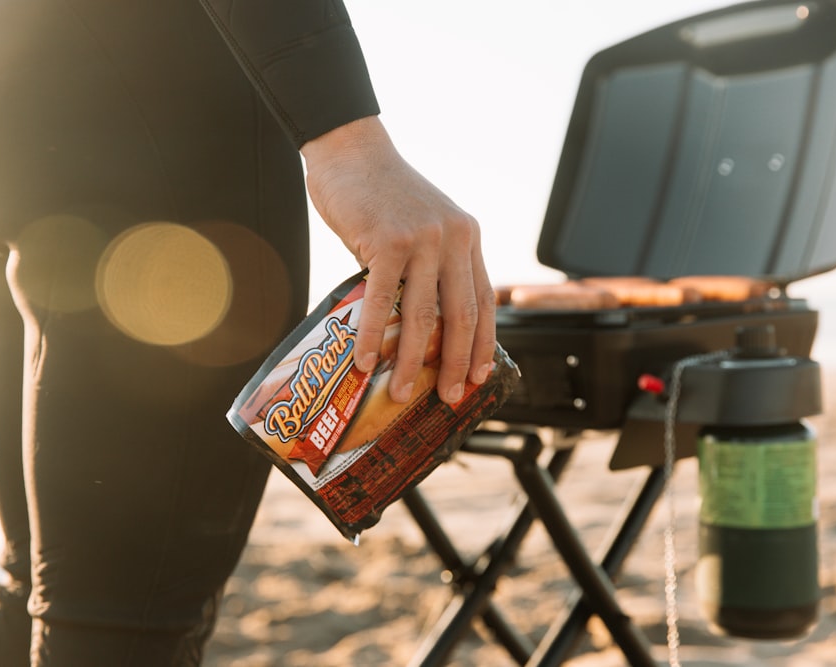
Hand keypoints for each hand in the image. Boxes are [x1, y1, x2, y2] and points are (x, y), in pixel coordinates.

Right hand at [301, 116, 495, 403]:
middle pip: (461, 315)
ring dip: (411, 360)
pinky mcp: (387, 240)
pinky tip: (365, 361)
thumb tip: (417, 323)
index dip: (482, 344)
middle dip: (456, 363)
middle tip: (448, 397)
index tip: (479, 377)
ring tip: (401, 391)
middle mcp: (453, 238)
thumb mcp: (424, 223)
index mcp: (467, 237)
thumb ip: (429, 265)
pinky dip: (372, 335)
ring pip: (422, 314)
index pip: (484, 301)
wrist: (352, 149)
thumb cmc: (382, 193)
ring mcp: (422, 239)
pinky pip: (382, 299)